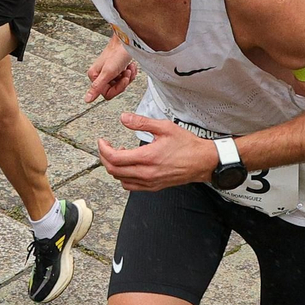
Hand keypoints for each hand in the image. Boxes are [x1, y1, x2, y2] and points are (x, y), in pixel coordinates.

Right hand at [85, 41, 136, 103]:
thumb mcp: (108, 72)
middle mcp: (100, 75)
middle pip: (115, 89)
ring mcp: (109, 72)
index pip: (107, 94)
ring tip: (128, 68)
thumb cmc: (117, 53)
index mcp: (94, 76)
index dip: (117, 88)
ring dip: (128, 76)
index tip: (122, 79)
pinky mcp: (116, 69)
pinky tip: (130, 66)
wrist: (127, 40)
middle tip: (125, 72)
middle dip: (124, 81)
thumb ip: (97, 87)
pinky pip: (125, 78)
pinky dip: (130, 72)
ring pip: (121, 84)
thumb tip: (87, 99)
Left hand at [96, 114, 216, 191]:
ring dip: (114, 167)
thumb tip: (124, 118)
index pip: (115, 158)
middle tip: (106, 147)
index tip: (102, 141)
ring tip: (120, 154)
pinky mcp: (153, 187)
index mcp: (147, 157)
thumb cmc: (187, 145)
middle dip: (105, 158)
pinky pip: (131, 186)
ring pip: (120, 179)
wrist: (203, 162)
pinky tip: (129, 166)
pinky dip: (124, 177)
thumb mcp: (164, 127)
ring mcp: (150, 182)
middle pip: (114, 170)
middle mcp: (146, 173)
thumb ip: (141, 123)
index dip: (103, 149)